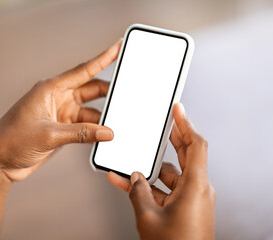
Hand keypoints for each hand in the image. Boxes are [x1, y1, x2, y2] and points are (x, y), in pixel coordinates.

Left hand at [0, 40, 121, 181]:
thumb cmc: (13, 140)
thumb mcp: (49, 135)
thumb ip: (81, 133)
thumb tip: (108, 133)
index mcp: (50, 89)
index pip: (82, 70)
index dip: (102, 59)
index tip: (118, 47)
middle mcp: (57, 98)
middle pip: (90, 89)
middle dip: (109, 91)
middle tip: (128, 92)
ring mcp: (60, 114)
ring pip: (90, 110)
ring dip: (103, 117)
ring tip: (119, 120)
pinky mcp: (61, 128)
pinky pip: (84, 125)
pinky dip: (95, 130)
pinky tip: (105, 134)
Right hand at [108, 103, 215, 239]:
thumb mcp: (148, 215)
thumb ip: (138, 191)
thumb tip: (134, 177)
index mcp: (195, 187)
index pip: (196, 145)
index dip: (186, 124)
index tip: (178, 110)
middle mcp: (197, 190)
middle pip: (185, 155)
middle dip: (171, 139)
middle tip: (162, 124)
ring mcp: (191, 199)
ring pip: (170, 175)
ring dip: (151, 171)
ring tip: (130, 165)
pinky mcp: (185, 208)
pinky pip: (166, 190)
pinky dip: (151, 187)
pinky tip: (131, 184)